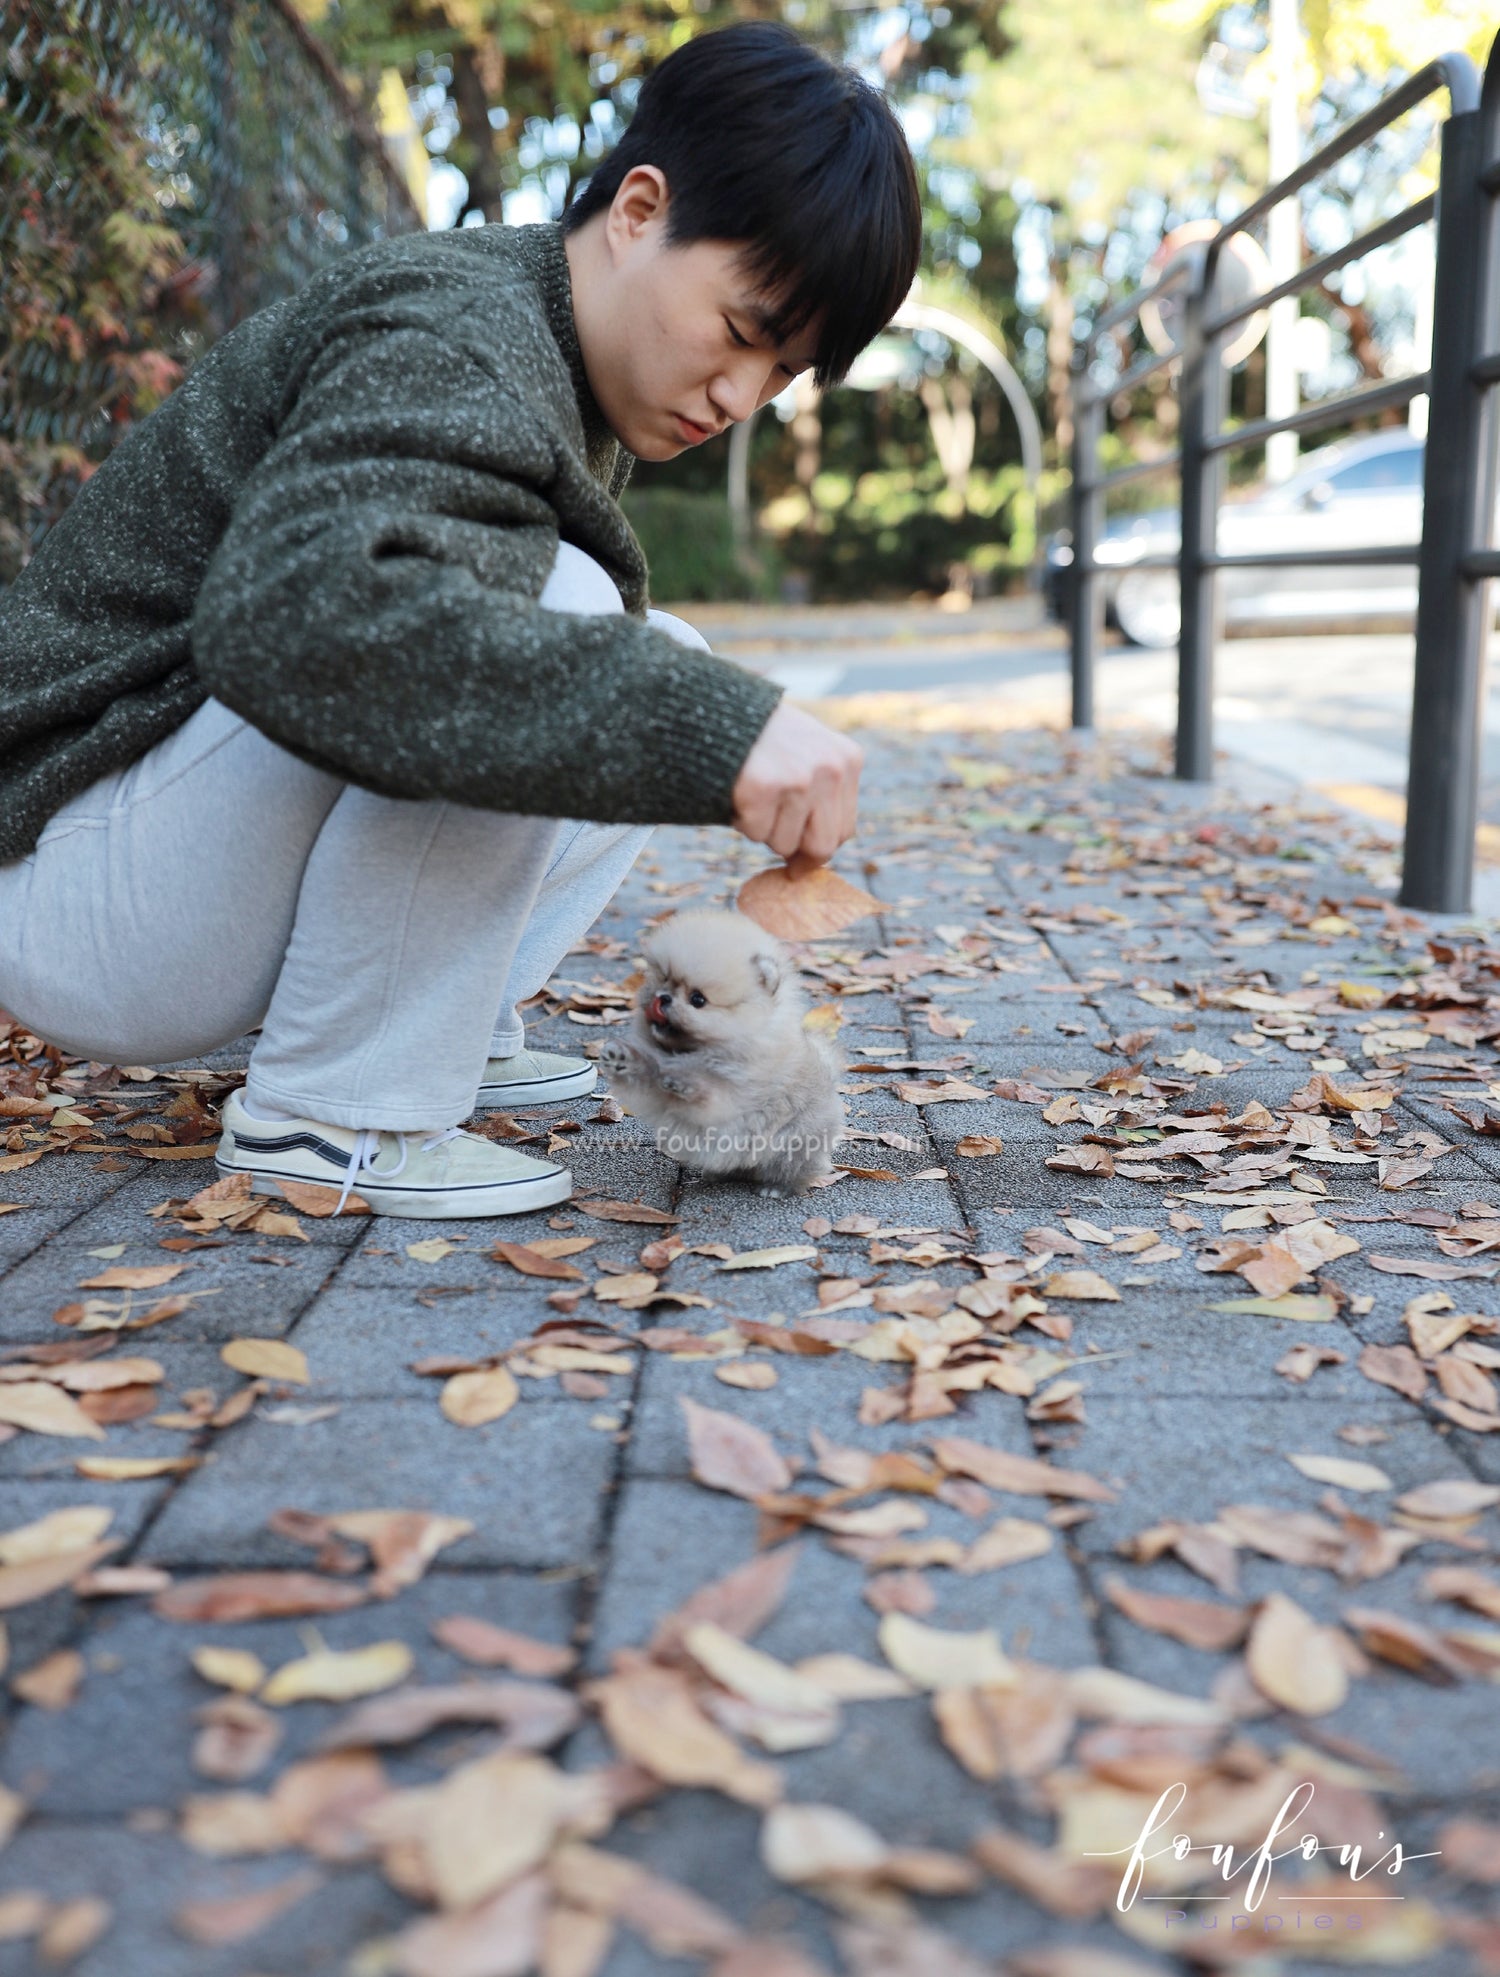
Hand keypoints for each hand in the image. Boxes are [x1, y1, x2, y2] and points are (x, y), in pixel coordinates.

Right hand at [730, 700, 862, 863]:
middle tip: (772, 832)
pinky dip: (741, 820)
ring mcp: (799, 779)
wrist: (720, 705)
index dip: (817, 846)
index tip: (800, 856)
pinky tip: (740, 789)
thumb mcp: (808, 752)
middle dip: (794, 849)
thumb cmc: (764, 734)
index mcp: (848, 760)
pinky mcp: (764, 788)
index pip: (844, 830)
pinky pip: (755, 833)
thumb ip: (822, 795)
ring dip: (763, 828)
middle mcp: (831, 770)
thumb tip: (812, 860)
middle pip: (821, 846)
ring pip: (785, 844)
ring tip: (754, 791)